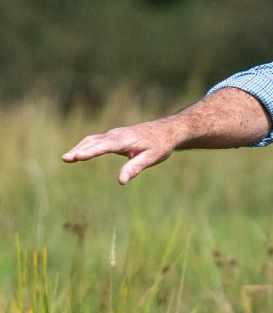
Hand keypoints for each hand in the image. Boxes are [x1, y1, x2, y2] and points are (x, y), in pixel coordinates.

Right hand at [62, 118, 181, 183]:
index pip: (104, 146)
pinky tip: (78, 153)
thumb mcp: (151, 158)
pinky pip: (96, 140)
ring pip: (92, 140)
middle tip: (65, 159)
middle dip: (79, 150)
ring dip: (79, 148)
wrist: (167, 131)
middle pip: (93, 142)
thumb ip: (135, 168)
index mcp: (125, 140)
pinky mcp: (114, 136)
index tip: (77, 157)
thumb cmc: (160, 145)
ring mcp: (114, 134)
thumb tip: (121, 181)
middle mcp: (116, 135)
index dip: (90, 152)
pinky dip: (85, 145)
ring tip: (66, 158)